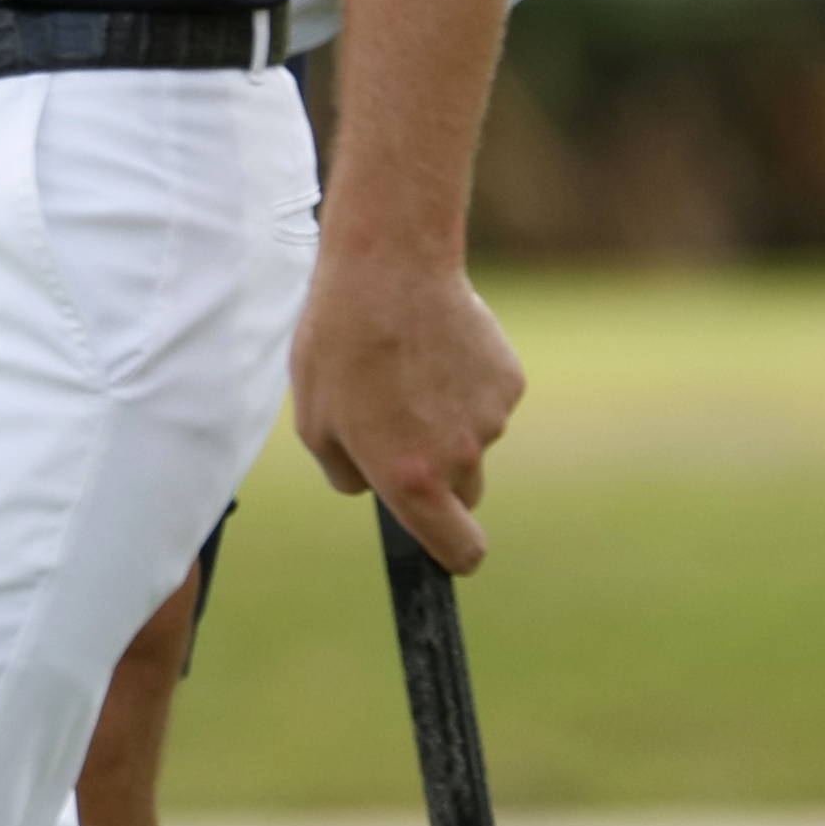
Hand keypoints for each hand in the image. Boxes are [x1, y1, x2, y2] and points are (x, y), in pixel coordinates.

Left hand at [289, 244, 521, 570]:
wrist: (388, 269)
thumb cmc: (338, 345)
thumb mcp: (315, 422)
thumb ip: (348, 475)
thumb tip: (372, 488)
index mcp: (412, 479)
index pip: (461, 550)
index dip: (454, 556)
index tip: (445, 547)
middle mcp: (461, 457)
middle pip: (463, 494)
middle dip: (436, 476)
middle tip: (395, 425)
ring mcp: (491, 419)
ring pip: (472, 441)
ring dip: (445, 421)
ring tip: (402, 369)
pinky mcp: (509, 381)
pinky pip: (486, 400)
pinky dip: (464, 385)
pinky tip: (431, 346)